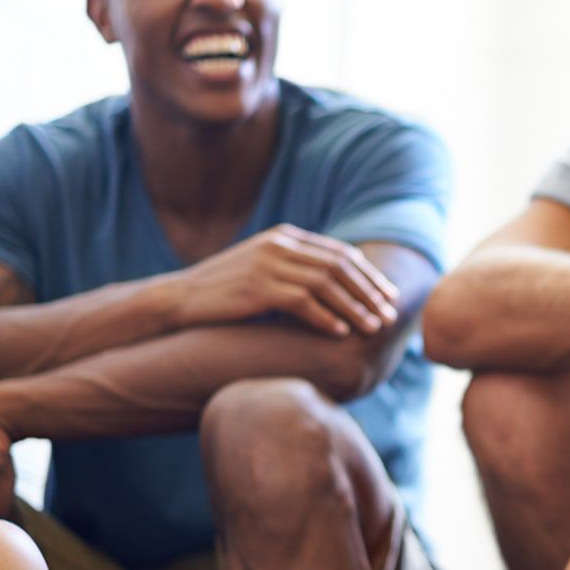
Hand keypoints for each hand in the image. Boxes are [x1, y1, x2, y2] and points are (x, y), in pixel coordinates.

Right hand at [162, 224, 399, 336]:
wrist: (179, 298)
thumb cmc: (223, 291)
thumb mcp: (262, 270)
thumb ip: (294, 269)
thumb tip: (335, 287)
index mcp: (284, 237)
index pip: (339, 253)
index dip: (368, 275)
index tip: (388, 295)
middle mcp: (279, 246)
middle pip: (339, 267)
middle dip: (370, 292)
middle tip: (390, 314)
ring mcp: (268, 265)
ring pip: (326, 285)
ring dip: (355, 307)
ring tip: (374, 327)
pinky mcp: (257, 288)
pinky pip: (303, 302)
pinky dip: (325, 317)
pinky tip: (341, 332)